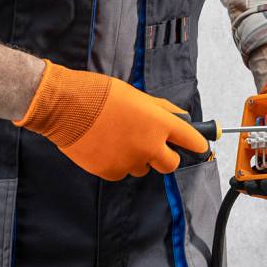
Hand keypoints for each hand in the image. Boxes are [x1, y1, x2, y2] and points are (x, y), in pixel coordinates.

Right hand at [15, 61, 207, 180]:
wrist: (65, 106)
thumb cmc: (99, 94)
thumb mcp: (136, 95)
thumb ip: (160, 109)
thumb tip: (178, 117)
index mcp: (160, 123)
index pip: (191, 139)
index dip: (198, 143)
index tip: (200, 146)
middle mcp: (150, 145)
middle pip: (172, 164)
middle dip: (168, 157)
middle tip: (156, 147)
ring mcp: (131, 161)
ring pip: (144, 168)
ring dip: (139, 158)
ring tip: (119, 139)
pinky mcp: (112, 172)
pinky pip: (122, 172)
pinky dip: (118, 163)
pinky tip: (106, 147)